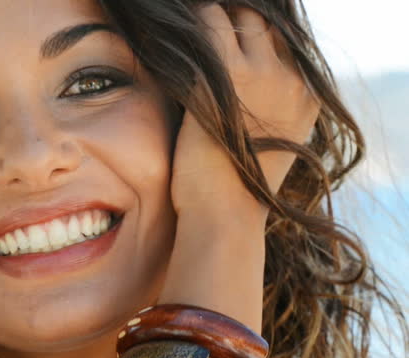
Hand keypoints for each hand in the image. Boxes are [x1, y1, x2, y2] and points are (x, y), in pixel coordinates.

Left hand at [170, 4, 319, 219]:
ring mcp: (263, 74)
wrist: (224, 217)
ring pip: (238, 16)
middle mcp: (291, 78)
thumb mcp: (265, 145)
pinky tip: (172, 41)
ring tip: (187, 40)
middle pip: (262, 23)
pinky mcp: (227, 75)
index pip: (283, 42)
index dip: (252, 38)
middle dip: (233, 25)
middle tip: (203, 39)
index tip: (227, 45)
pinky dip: (192, 26)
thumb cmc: (232, 190)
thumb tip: (241, 89)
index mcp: (307, 96)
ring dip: (211, 22)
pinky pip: (210, 22)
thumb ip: (264, 109)